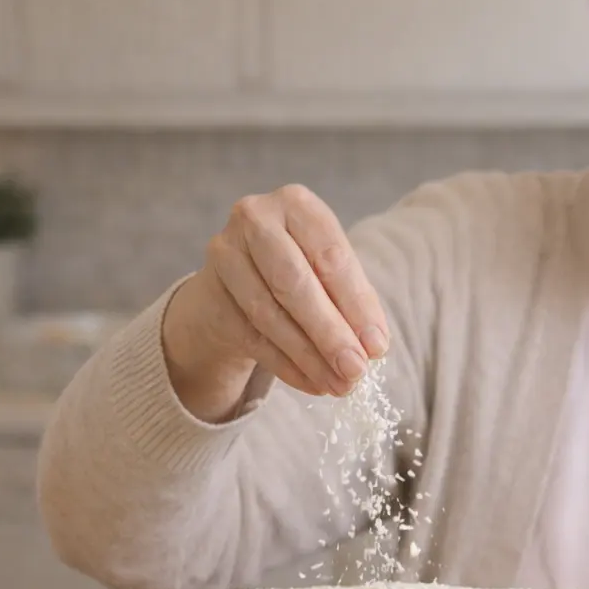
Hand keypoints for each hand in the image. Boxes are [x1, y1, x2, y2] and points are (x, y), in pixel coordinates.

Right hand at [162, 184, 388, 419]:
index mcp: (296, 203)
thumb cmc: (302, 266)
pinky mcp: (211, 293)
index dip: (356, 305)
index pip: (330, 257)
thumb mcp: (330, 270)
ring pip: (269, 315)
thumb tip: (372, 346)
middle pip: (293, 283)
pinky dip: (287, 366)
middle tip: (355, 370)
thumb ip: (353, 302)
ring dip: (309, 357)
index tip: (377, 347)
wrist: (241, 274)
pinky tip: (313, 384)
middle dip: (328, 333)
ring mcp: (225, 255)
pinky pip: (252, 337)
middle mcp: (254, 219)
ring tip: (339, 385)